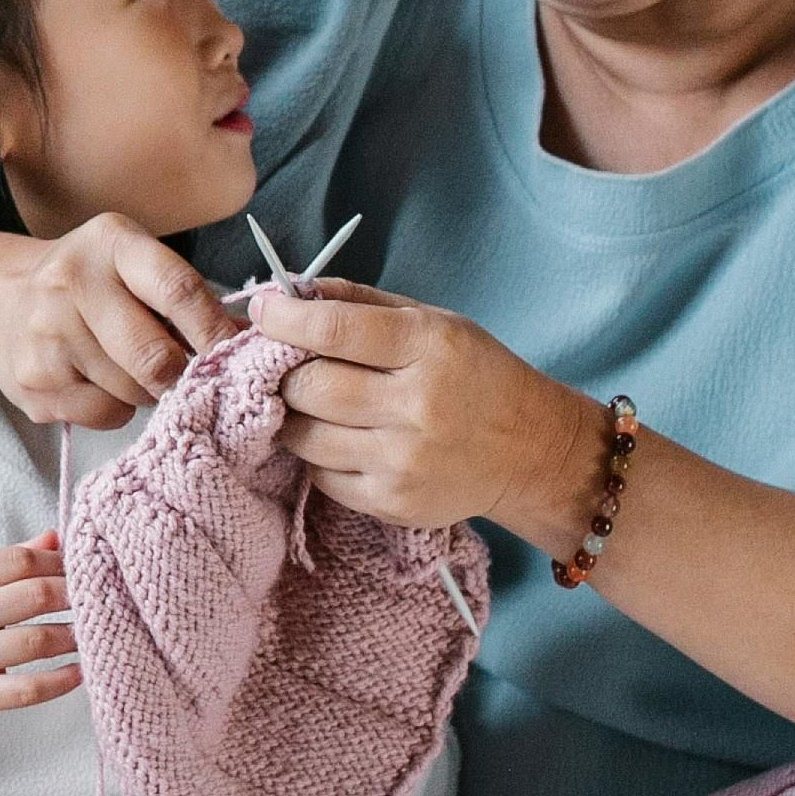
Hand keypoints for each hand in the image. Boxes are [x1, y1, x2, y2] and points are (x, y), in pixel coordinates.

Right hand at [0, 213, 244, 426]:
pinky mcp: (33, 383)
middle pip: (156, 356)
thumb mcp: (135, 267)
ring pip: (132, 391)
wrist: (1, 302)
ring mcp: (46, 335)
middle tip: (189, 375)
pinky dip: (116, 408)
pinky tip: (98, 381)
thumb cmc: (92, 286)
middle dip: (183, 375)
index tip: (236, 357)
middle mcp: (72, 282)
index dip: (215, 331)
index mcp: (111, 243)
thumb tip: (249, 343)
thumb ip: (189, 299)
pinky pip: (104, 414)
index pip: (178, 290)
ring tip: (131, 368)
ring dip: (148, 392)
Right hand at [0, 534, 80, 768]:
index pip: (18, 560)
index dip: (59, 563)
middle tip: (99, 599)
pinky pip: (24, 690)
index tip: (82, 570)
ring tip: (94, 633)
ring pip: (36, 641)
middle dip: (75, 595)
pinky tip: (78, 672)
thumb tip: (54, 538)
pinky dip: (59, 681)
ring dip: (74, 636)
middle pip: (34, 595)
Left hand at [252, 280, 594, 533]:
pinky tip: (343, 439)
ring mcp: (404, 461)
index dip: (285, 318)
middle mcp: (417, 406)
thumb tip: (289, 292)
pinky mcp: (393, 503)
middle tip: (286, 364)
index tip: (264, 310)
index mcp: (429, 347)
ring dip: (296, 415)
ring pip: (305, 437)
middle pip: (310, 387)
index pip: (334, 329)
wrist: (530, 451)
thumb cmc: (476, 375)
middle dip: (285, 372)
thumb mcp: (433, 322)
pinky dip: (319, 455)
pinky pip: (322, 477)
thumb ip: (360, 303)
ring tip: (314, 402)